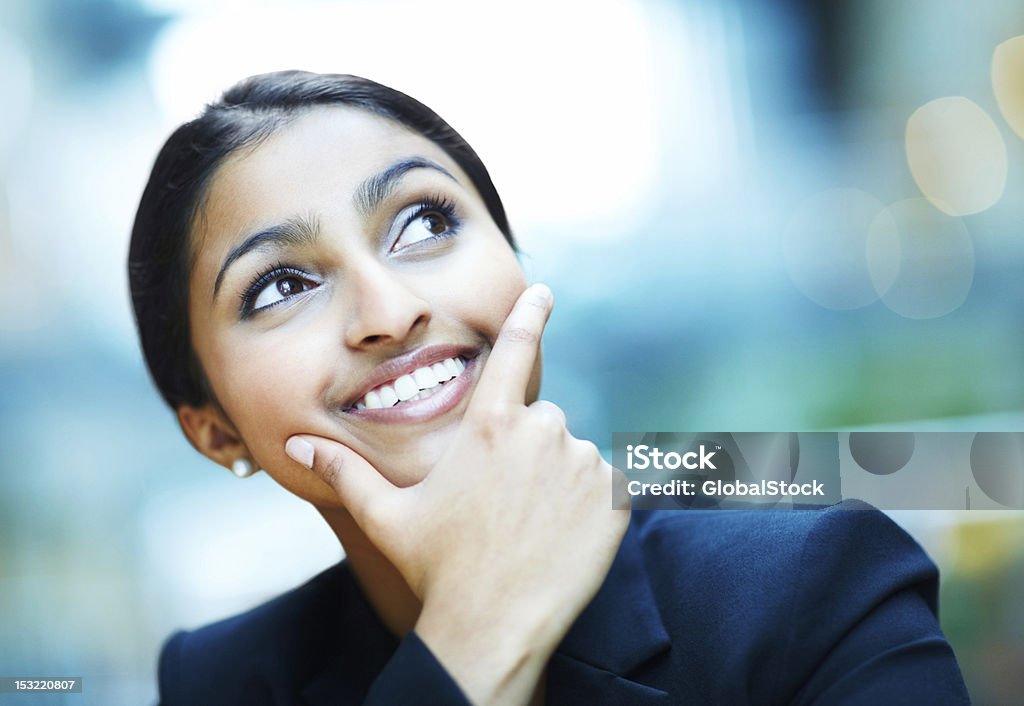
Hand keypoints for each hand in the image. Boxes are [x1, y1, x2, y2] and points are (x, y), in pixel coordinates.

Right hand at [286, 284, 628, 703]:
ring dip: (557, 481)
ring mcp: (582, 463)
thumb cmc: (437, 568)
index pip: (514, 350)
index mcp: (489, 424)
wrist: (494, 629)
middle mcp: (541, 430)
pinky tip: (564, 539)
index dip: (530, 314)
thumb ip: (346, 472)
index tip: (544, 291)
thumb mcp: (387, 516)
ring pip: (572, 455)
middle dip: (525, 452)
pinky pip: (607, 486)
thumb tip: (298, 445)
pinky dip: (591, 505)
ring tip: (530, 529)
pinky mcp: (615, 497)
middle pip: (539, 421)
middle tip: (502, 505)